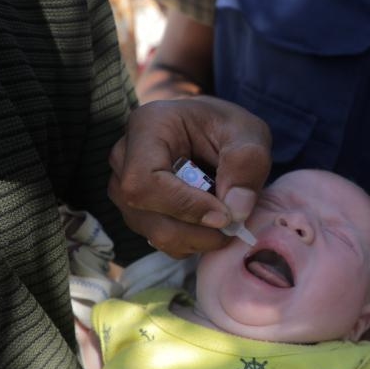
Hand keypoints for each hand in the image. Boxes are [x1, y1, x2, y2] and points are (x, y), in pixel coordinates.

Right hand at [108, 96, 270, 257]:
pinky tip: (211, 222)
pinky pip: (162, 241)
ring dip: (198, 238)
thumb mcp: (247, 133)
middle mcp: (124, 159)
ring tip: (226, 219)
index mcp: (146, 126)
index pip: (145, 180)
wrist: (212, 132)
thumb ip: (246, 163)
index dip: (185, 206)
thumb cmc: (225, 127)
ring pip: (155, 233)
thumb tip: (236, 210)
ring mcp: (122, 189)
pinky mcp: (136, 213)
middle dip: (197, 230)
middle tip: (234, 225)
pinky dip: (193, 241)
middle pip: (146, 214)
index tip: (225, 215)